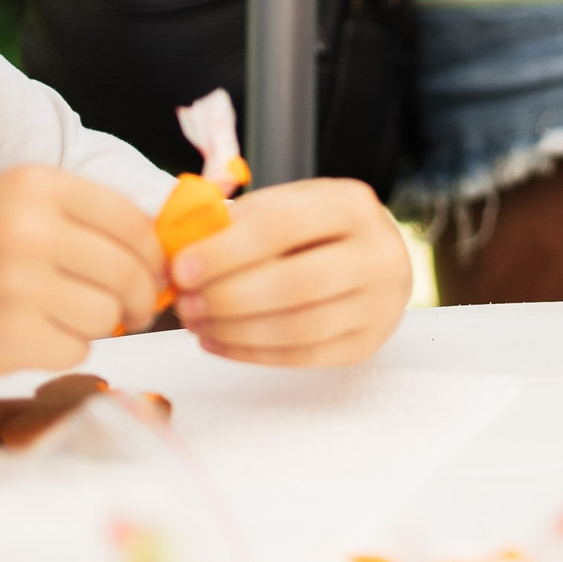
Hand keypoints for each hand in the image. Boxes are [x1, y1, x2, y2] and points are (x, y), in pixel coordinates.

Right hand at [0, 167, 166, 375]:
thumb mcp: (8, 204)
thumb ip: (79, 218)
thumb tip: (161, 253)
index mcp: (34, 186)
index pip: (132, 220)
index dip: (153, 253)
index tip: (154, 271)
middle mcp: (29, 229)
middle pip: (129, 271)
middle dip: (142, 297)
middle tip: (134, 309)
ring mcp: (19, 285)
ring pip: (108, 315)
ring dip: (99, 325)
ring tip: (64, 317)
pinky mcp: (11, 337)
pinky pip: (77, 350)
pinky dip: (66, 349)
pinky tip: (33, 336)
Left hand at [165, 178, 412, 365]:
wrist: (377, 258)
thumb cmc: (319, 230)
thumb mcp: (287, 204)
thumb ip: (239, 220)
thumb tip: (182, 247)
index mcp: (351, 205)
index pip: (282, 226)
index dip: (226, 250)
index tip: (183, 267)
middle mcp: (377, 254)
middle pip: (295, 283)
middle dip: (228, 297)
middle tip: (185, 303)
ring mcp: (379, 304)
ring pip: (301, 327)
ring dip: (236, 330)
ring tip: (196, 324)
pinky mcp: (368, 343)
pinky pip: (305, 357)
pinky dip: (253, 353)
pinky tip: (219, 342)